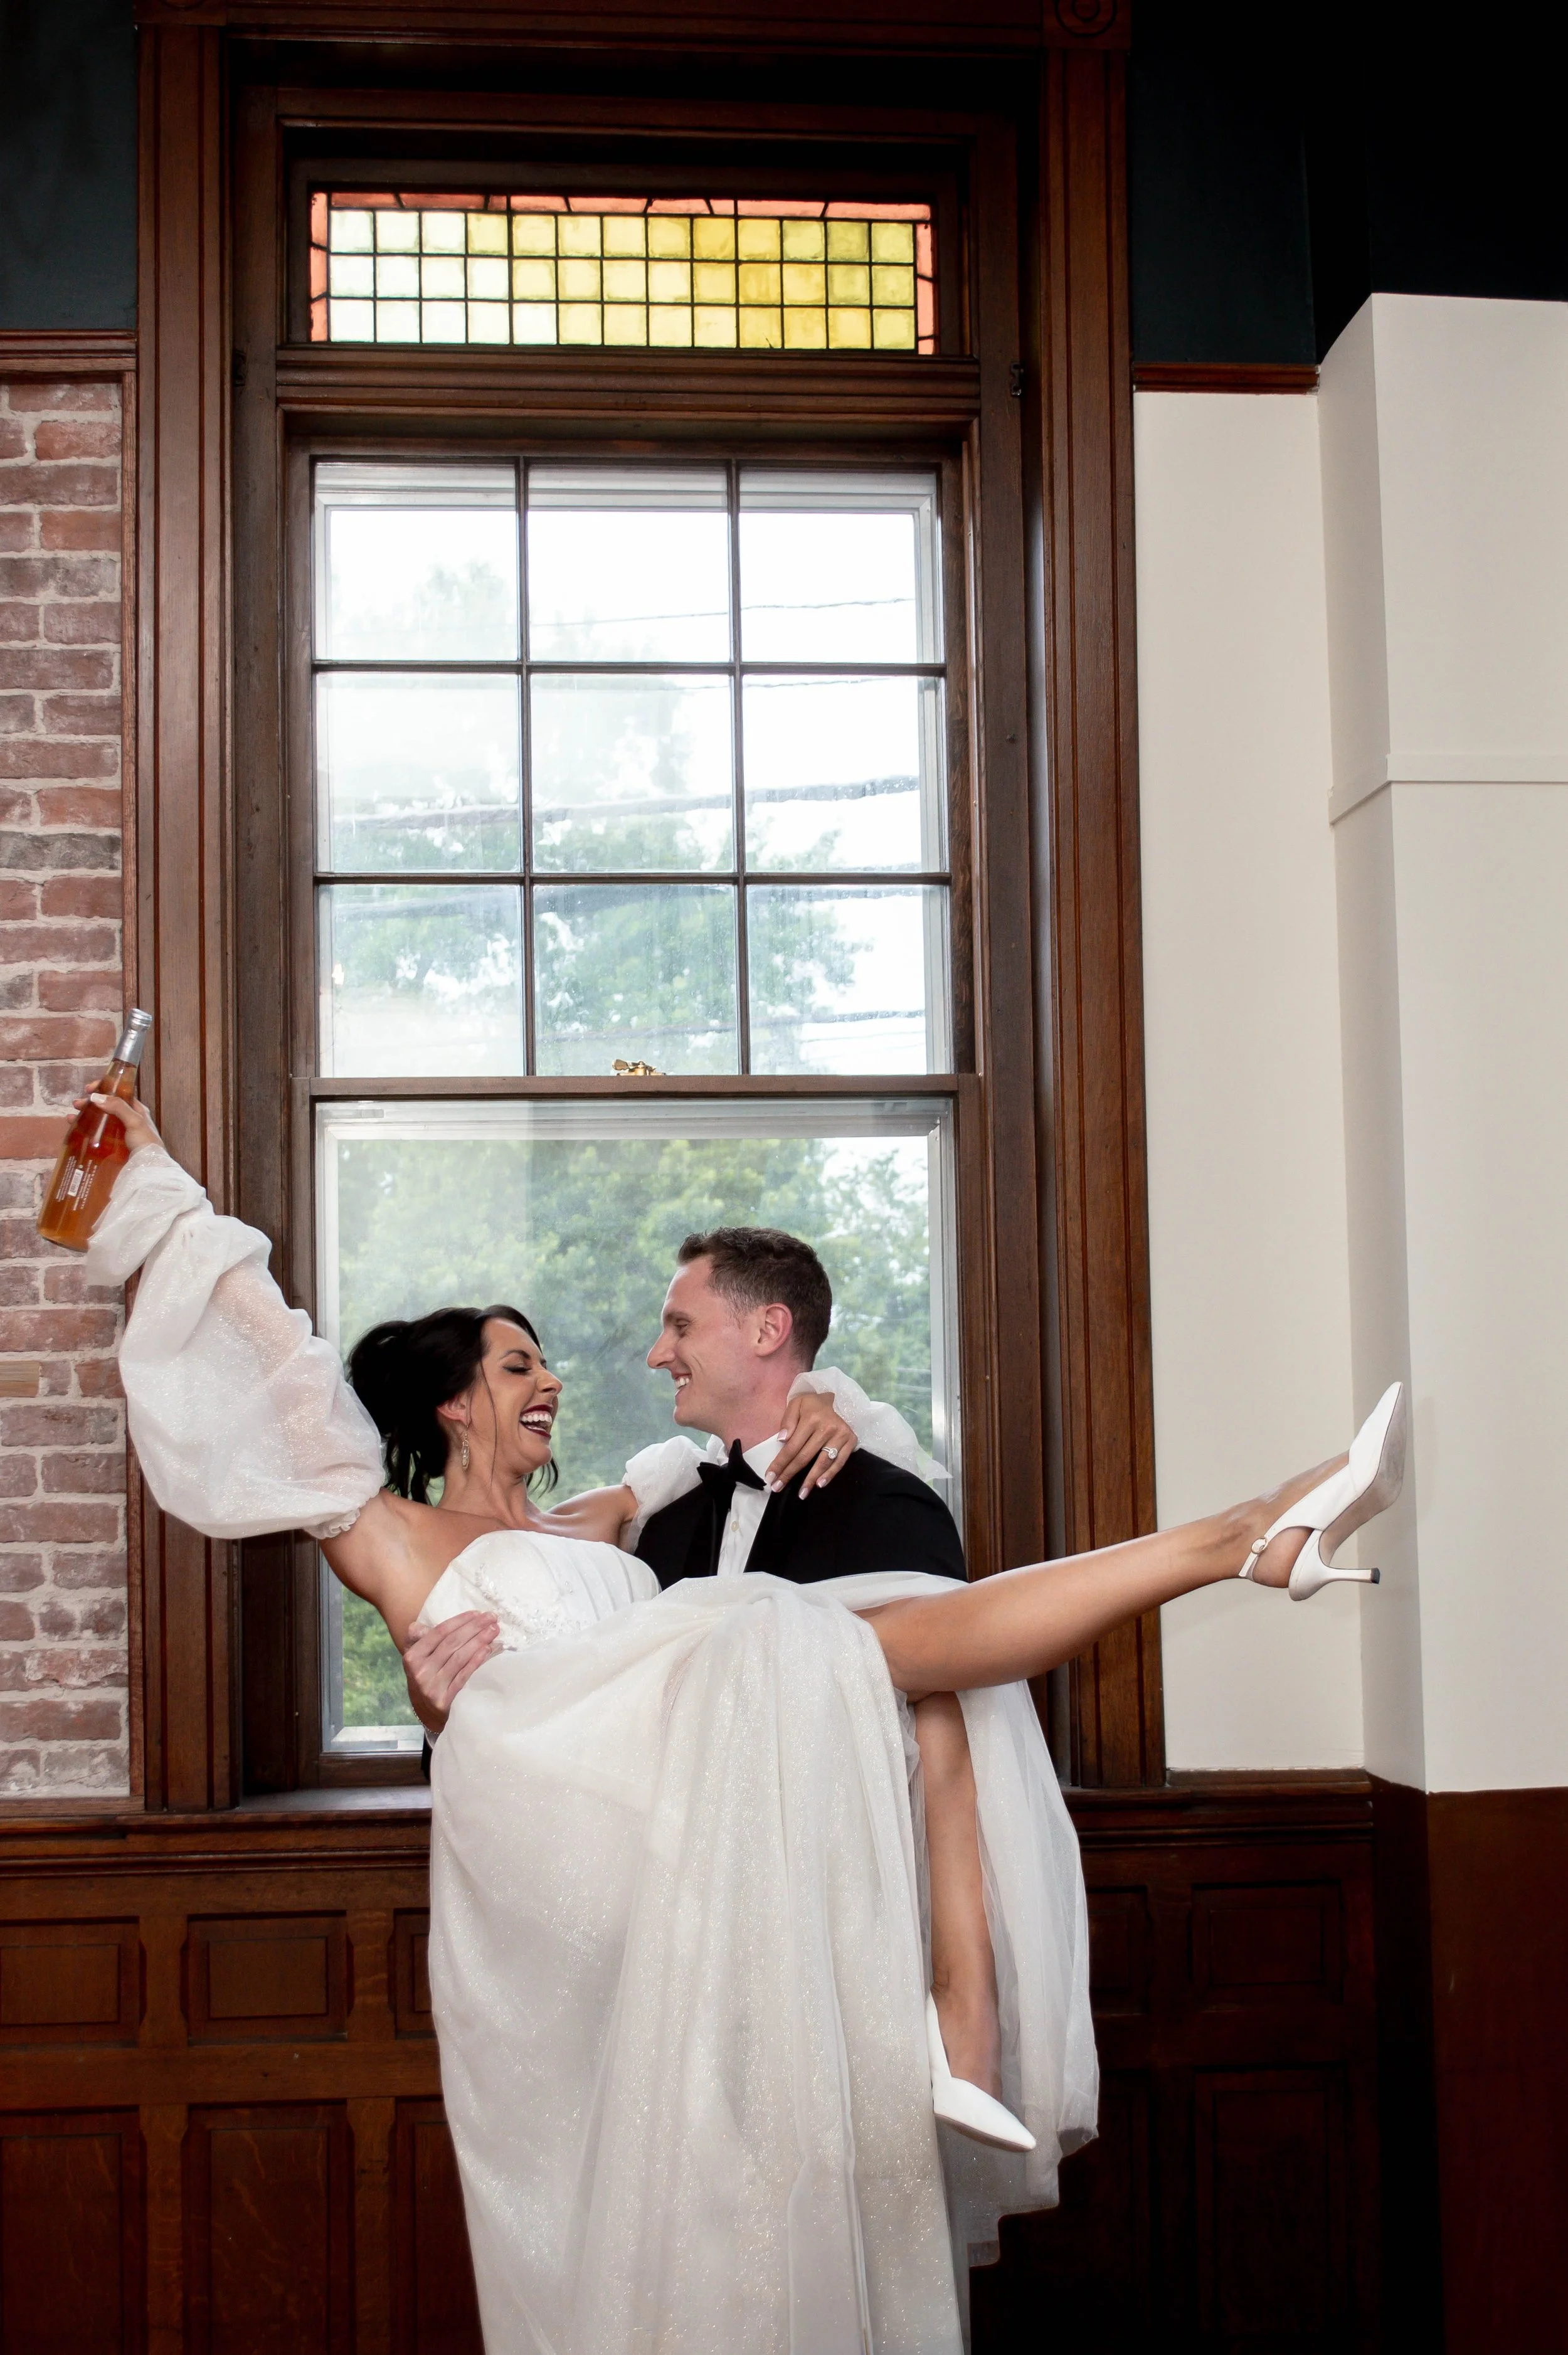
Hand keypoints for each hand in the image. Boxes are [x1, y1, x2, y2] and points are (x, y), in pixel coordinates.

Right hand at [79, 1090, 162, 1155]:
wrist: (149, 1168)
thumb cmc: (147, 1143)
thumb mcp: (135, 1121)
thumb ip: (118, 1108)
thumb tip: (97, 1097)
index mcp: (136, 1110)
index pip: (118, 1093)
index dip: (104, 1088)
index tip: (89, 1089)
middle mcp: (128, 1119)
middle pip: (106, 1106)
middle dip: (90, 1104)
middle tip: (76, 1105)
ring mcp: (120, 1133)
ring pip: (100, 1120)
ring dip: (86, 1117)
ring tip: (71, 1118)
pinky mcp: (114, 1145)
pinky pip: (98, 1134)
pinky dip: (87, 1131)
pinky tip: (76, 1131)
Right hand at [401, 1610, 500, 1736]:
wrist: (427, 1713)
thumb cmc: (427, 1678)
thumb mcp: (417, 1660)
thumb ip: (419, 1640)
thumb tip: (418, 1625)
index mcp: (412, 1656)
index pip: (439, 1632)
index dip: (460, 1621)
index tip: (478, 1613)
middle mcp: (420, 1671)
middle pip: (451, 1643)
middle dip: (474, 1627)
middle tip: (492, 1617)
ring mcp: (432, 1686)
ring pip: (459, 1657)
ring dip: (479, 1641)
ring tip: (494, 1630)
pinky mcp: (444, 1700)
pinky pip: (463, 1676)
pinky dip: (476, 1661)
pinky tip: (487, 1649)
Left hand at [771, 1390, 856, 1497]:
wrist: (838, 1399)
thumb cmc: (813, 1404)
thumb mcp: (796, 1404)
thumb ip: (787, 1420)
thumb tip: (782, 1440)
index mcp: (811, 1418)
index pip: (792, 1447)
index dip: (780, 1463)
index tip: (770, 1477)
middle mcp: (827, 1428)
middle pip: (805, 1457)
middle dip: (789, 1474)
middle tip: (778, 1487)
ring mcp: (841, 1435)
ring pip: (822, 1462)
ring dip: (810, 1479)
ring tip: (801, 1493)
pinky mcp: (851, 1440)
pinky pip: (839, 1462)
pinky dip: (830, 1474)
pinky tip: (820, 1484)